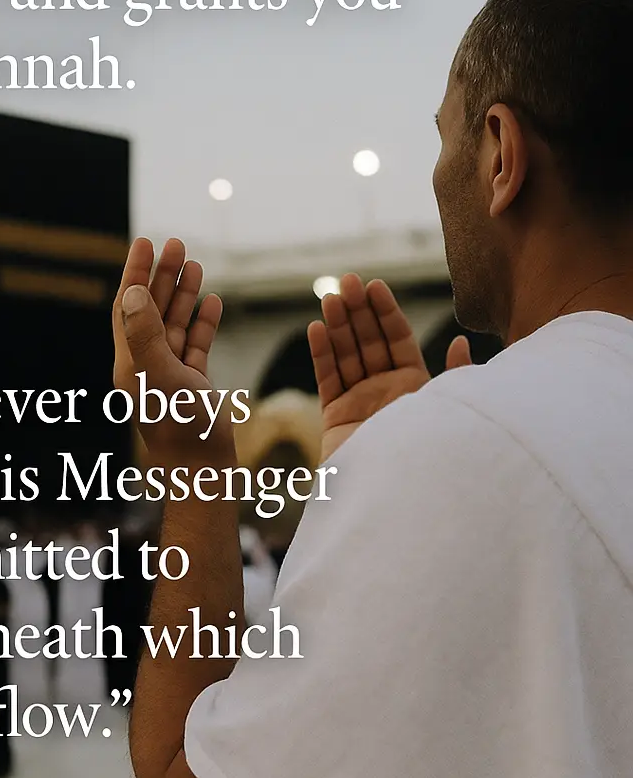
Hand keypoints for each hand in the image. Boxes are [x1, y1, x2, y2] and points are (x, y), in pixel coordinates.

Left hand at [112, 237, 230, 461]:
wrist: (202, 469)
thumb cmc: (180, 427)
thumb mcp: (159, 374)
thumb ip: (145, 334)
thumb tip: (132, 292)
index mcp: (130, 361)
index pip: (128, 306)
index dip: (135, 273)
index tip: (145, 243)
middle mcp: (146, 364)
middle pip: (152, 309)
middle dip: (162, 276)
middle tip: (176, 244)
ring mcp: (170, 373)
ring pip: (175, 324)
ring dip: (184, 293)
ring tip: (195, 263)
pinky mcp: (192, 384)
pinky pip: (196, 344)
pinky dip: (203, 322)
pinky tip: (213, 301)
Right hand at [307, 274, 470, 459]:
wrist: (402, 497)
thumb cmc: (433, 453)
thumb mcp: (451, 407)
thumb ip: (454, 375)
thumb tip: (461, 341)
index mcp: (415, 385)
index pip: (397, 339)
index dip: (386, 311)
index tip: (375, 285)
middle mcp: (386, 391)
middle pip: (368, 342)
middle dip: (358, 310)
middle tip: (347, 280)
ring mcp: (359, 402)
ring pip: (346, 355)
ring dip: (338, 325)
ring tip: (331, 297)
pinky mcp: (336, 417)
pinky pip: (328, 379)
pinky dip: (322, 354)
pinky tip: (317, 328)